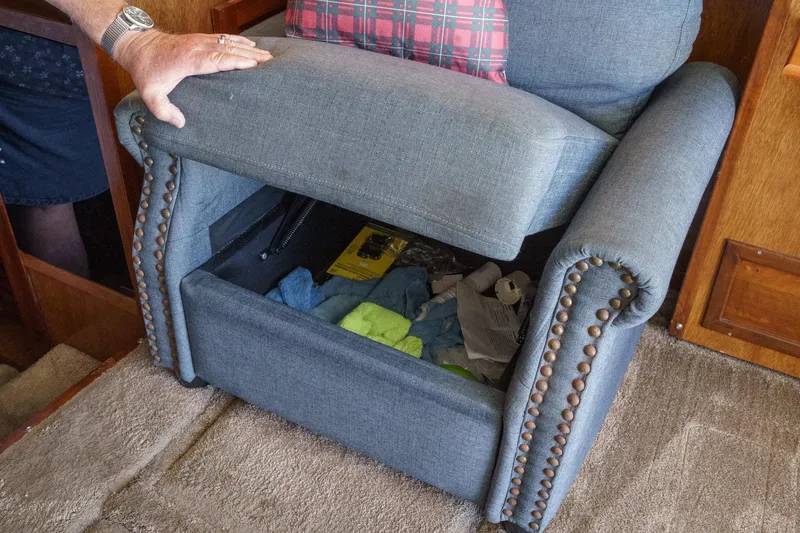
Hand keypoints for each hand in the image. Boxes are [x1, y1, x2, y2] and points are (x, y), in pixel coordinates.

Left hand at [114, 30, 271, 127]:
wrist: (137, 46)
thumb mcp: (150, 95)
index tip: (255, 66)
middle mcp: (196, 47)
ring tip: (267, 55)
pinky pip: (223, 38)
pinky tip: (250, 44)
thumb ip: (164, 111)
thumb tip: (181, 123)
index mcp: (188, 60)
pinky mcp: (199, 39)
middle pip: (228, 49)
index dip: (236, 62)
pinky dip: (238, 40)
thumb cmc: (146, 71)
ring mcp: (199, 41)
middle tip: (270, 62)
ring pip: (228, 42)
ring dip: (249, 48)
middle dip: (251, 56)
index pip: (217, 59)